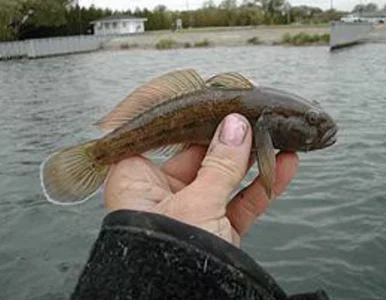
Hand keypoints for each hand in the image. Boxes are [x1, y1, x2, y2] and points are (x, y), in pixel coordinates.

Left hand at [104, 114, 298, 246]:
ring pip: (222, 175)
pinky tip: (285, 166)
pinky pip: (239, 202)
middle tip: (251, 114)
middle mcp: (159, 191)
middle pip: (196, 152)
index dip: (176, 110)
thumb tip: (237, 126)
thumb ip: (220, 165)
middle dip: (227, 135)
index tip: (200, 90)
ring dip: (251, 159)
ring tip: (277, 136)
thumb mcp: (196, 204)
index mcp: (136, 179)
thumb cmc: (171, 256)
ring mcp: (189, 209)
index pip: (153, 132)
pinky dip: (261, 187)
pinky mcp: (214, 227)